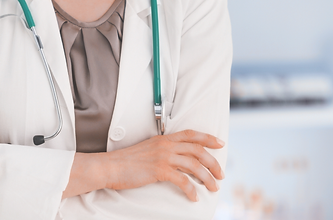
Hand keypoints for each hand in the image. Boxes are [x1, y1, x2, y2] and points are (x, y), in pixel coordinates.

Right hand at [102, 130, 224, 201]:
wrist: (111, 166)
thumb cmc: (128, 161)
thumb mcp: (149, 149)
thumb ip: (163, 150)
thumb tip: (178, 160)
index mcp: (164, 139)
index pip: (191, 134)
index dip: (208, 138)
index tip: (220, 143)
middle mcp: (166, 145)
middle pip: (198, 150)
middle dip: (213, 163)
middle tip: (221, 175)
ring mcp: (163, 157)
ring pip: (194, 166)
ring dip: (207, 178)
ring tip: (213, 187)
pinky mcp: (159, 170)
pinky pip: (183, 181)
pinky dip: (191, 190)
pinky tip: (194, 197)